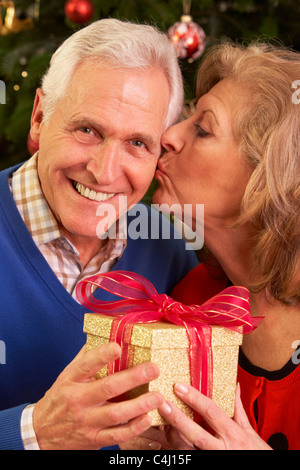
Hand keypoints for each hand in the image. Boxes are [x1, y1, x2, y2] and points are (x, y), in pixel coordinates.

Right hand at [33, 343, 163, 449]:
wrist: (41, 431)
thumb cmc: (60, 397)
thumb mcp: (67, 375)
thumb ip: (86, 357)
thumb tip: (106, 335)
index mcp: (72, 380)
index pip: (87, 365)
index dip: (102, 355)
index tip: (118, 346)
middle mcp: (79, 399)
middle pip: (108, 388)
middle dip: (133, 377)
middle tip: (154, 369)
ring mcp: (86, 421)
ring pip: (116, 413)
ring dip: (139, 405)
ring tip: (158, 396)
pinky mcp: (93, 438)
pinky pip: (116, 435)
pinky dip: (133, 428)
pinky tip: (147, 418)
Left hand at [159, 383, 271, 449]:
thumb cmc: (256, 453)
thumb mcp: (249, 431)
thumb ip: (237, 409)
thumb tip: (234, 386)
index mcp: (234, 434)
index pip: (212, 412)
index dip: (195, 398)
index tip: (179, 386)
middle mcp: (223, 449)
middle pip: (196, 434)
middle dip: (177, 418)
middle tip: (162, 403)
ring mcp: (214, 460)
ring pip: (188, 451)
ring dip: (173, 437)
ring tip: (160, 422)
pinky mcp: (208, 467)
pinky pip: (188, 458)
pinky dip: (176, 450)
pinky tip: (166, 439)